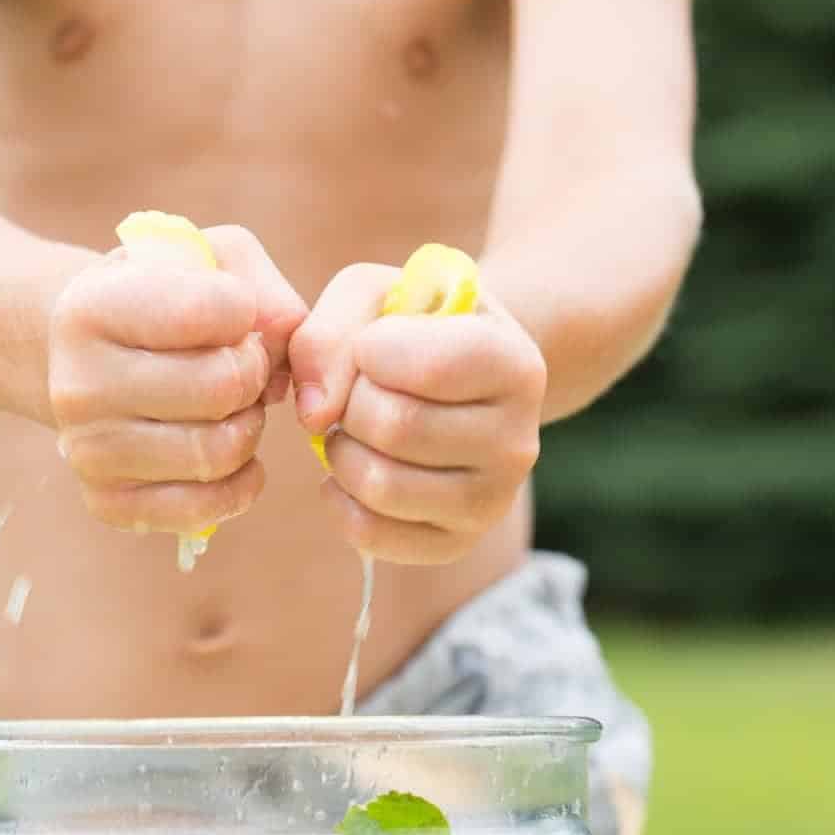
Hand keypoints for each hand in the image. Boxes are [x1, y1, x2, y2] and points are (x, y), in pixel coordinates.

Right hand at [48, 227, 306, 535]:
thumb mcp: (207, 259)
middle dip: (253, 374)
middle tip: (243, 366)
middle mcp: (77, 384)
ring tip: (234, 405)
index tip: (232, 315)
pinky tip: (234, 451)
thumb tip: (287, 340)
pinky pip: (207, 507)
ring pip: (218, 451)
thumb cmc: (165, 298)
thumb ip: (262, 287)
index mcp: (91, 308)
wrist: (95, 354)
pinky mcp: (107, 502)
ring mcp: (87, 451)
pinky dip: (242, 481)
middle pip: (220, 388)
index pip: (206, 312)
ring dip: (249, 426)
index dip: (244, 312)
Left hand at [289, 264, 545, 564]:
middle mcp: (519, 441)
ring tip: (352, 427)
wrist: (458, 375)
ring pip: (380, 485)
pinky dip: (338, 499)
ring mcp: (493, 500)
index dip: (368, 350)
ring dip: (340, 451)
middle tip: (358, 390)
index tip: (373, 344)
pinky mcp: (457, 541)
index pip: (426, 367)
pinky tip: (351, 467)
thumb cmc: (412, 325)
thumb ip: (331, 332)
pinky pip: (371, 535)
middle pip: (394, 427)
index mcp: (515, 364)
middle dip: (350, 402)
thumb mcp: (373, 293)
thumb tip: (315, 415)